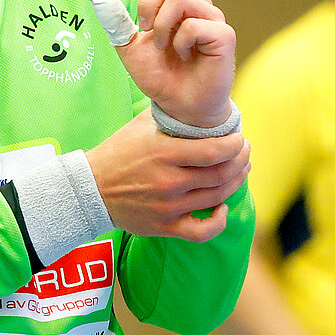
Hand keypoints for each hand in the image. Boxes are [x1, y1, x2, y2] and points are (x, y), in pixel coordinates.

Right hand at [85, 110, 248, 240]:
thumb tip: (199, 102)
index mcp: (163, 153)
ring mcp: (168, 207)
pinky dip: (219, 221)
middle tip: (245, 151)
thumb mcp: (141, 125)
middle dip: (241, 161)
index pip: (213, 152)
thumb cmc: (118, 152)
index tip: (240, 138)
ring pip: (217, 198)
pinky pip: (202, 231)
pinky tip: (223, 207)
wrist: (90, 189)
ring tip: (240, 170)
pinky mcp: (165, 226)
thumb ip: (170, 114)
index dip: (235, 146)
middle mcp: (169, 182)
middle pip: (221, 174)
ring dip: (236, 182)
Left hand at [102, 0, 235, 127]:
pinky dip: (180, 43)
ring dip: (162, 27)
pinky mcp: (224, 35)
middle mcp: (196, 3)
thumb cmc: (160, 75)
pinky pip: (194, 25)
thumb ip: (116, 22)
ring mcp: (212, 17)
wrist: (180, 106)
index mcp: (174, 0)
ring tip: (164, 48)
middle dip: (147, 5)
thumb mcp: (129, 48)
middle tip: (145, 31)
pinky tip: (185, 56)